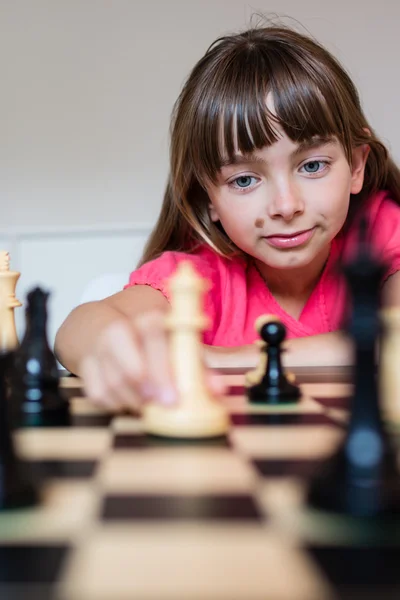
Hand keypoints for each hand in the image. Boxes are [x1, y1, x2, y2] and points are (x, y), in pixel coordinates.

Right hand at [79, 312, 224, 411]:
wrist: (102, 326)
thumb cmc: (150, 341)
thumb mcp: (177, 345)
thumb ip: (198, 366)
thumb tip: (218, 390)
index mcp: (149, 321)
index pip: (154, 340)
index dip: (162, 372)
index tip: (172, 399)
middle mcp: (119, 331)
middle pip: (131, 369)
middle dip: (148, 393)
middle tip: (160, 407)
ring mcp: (98, 349)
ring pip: (113, 385)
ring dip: (133, 402)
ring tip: (146, 405)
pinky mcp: (85, 366)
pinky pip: (98, 395)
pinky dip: (115, 404)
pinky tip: (127, 401)